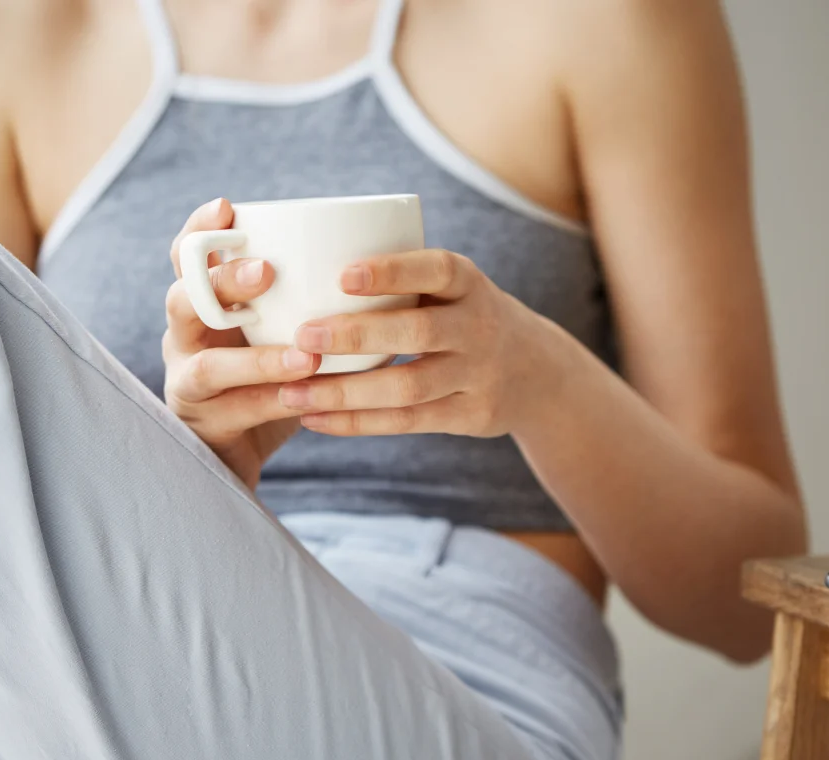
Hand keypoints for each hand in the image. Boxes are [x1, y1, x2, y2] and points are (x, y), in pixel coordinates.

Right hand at [163, 198, 320, 485]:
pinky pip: (235, 409)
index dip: (201, 229)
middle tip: (266, 272)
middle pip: (183, 299)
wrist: (242, 449)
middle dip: (222, 282)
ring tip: (306, 355)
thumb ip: (304, 294)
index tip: (229, 208)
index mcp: (202, 302)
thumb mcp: (283, 325)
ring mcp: (187, 382)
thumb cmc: (272, 373)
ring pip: (207, 365)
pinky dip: (272, 401)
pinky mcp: (203, 424)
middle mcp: (184, 337)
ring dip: (256, 358)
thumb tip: (375, 252)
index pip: (187, 256)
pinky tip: (306, 396)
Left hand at [277, 250, 573, 436]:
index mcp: (469, 284)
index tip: (343, 275)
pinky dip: (357, 423)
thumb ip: (401, 280)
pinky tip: (314, 418)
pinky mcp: (470, 416)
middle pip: (418, 332)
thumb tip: (302, 266)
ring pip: (408, 387)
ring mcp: (478, 375)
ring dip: (345, 391)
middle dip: (356, 335)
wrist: (536, 370)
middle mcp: (479, 327)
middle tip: (302, 336)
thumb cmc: (463, 316)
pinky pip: (407, 422)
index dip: (393, 272)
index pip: (437, 270)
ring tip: (292, 392)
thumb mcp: (452, 288)